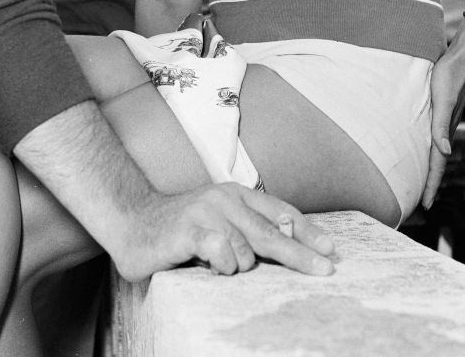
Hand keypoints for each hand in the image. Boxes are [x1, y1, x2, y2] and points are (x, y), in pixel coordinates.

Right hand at [113, 182, 336, 280]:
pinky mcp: (190, 229)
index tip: (330, 249)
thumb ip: (249, 230)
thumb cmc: (180, 229)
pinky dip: (221, 265)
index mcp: (236, 194)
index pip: (280, 212)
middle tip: (325, 271)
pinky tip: (211, 265)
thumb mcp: (220, 223)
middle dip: (301, 254)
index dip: (307, 231)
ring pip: (246, 250)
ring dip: (238, 267)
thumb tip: (288, 240)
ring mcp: (207, 211)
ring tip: (217, 267)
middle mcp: (225, 198)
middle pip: (272, 232)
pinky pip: (221, 252)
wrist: (133, 222)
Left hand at [421, 44, 464, 208]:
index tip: (424, 206)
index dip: (431, 185)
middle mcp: (446, 129)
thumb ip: (442, 124)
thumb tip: (444, 152)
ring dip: (429, 167)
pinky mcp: (442, 111)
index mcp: (446, 130)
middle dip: (429, 183)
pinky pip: (434, 137)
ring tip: (420, 182)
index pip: (437, 165)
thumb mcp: (443, 99)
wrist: (464, 55)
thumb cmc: (450, 75)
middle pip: (436, 163)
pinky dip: (428, 149)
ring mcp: (445, 121)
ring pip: (435, 151)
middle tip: (419, 203)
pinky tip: (423, 148)